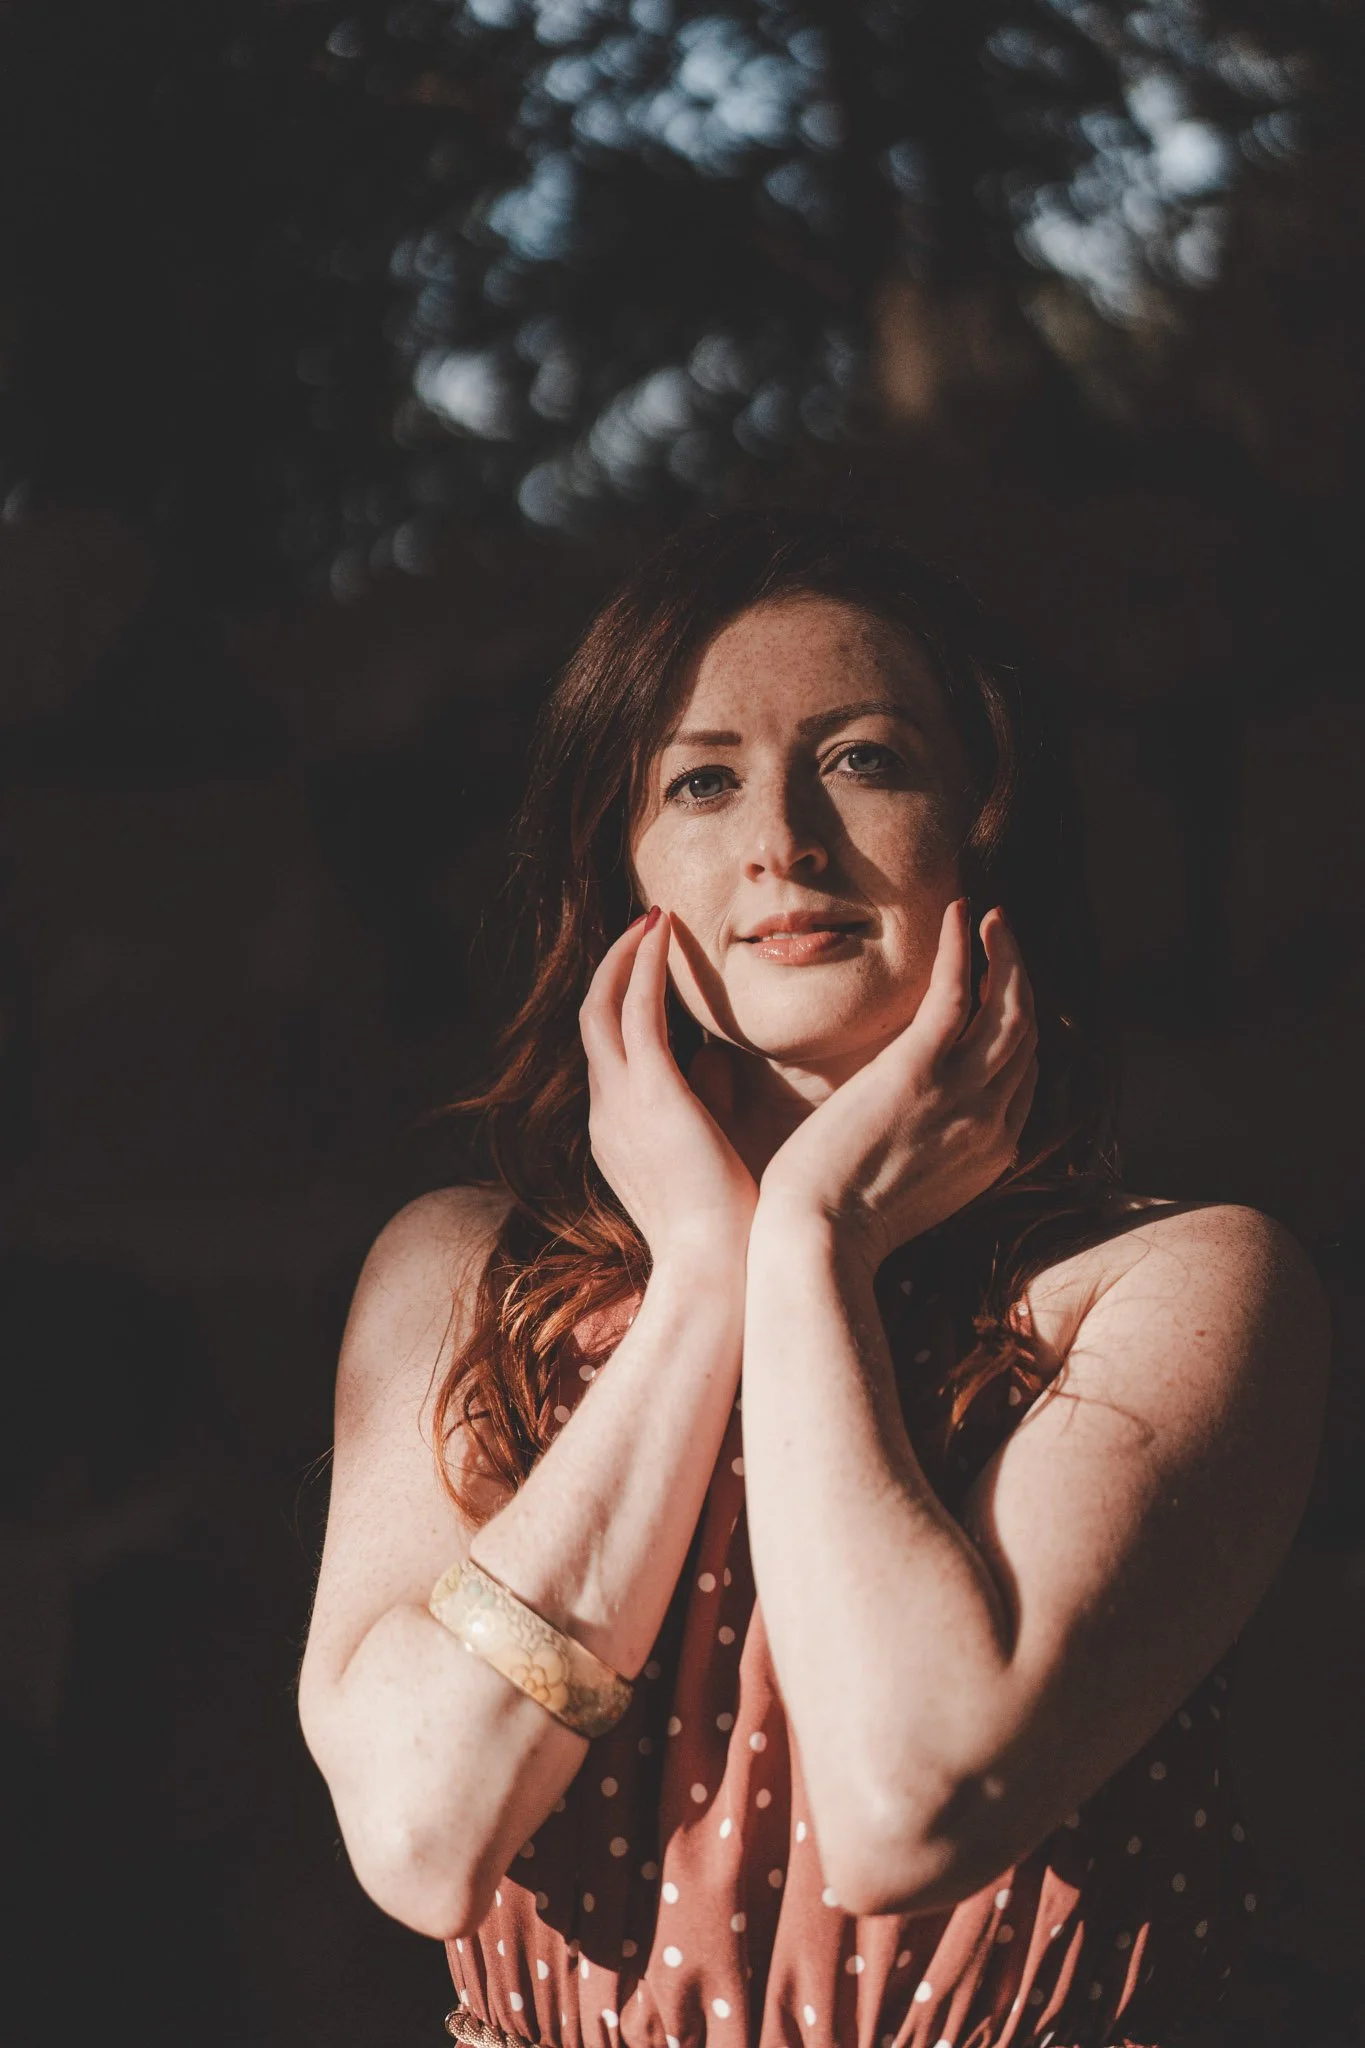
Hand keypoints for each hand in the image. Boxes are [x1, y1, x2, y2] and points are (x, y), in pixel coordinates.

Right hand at [579, 907, 759, 1267]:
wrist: (719, 1275)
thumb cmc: (729, 1228)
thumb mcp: (712, 1152)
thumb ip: (706, 1102)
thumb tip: (714, 1059)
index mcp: (616, 1133)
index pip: (610, 1053)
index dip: (623, 1003)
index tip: (650, 967)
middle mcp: (606, 1112)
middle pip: (594, 1021)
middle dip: (615, 969)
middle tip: (645, 927)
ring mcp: (620, 1103)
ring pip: (602, 1008)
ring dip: (625, 957)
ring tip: (654, 919)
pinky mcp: (650, 1093)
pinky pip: (635, 1011)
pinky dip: (645, 966)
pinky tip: (664, 934)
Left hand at [756, 898, 1038, 1271]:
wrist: (819, 1242)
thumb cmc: (836, 1226)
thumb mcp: (904, 1195)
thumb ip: (922, 1157)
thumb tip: (902, 1132)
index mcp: (990, 1156)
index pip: (1023, 1080)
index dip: (1017, 1033)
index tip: (1002, 997)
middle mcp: (993, 1122)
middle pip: (1027, 1038)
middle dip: (1023, 985)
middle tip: (1006, 941)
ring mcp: (966, 1095)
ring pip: (1011, 1008)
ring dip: (1008, 955)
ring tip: (994, 918)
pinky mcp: (924, 1069)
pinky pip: (961, 991)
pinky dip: (966, 948)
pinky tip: (962, 914)